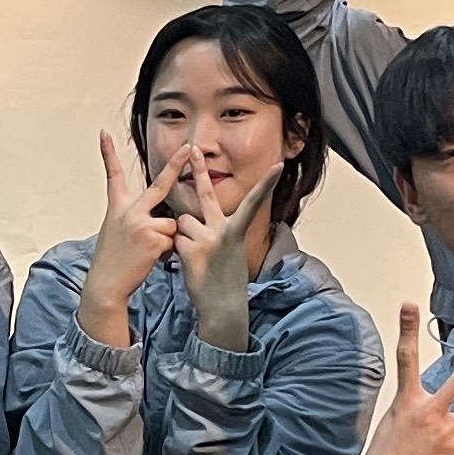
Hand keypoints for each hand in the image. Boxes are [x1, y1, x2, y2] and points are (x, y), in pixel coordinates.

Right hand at [79, 133, 193, 340]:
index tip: (103, 134)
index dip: (107, 154)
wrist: (106, 283)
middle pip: (159, 184)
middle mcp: (129, 211)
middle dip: (176, 164)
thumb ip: (138, 219)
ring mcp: (142, 223)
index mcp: (118, 208)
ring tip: (147, 253)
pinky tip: (150, 260)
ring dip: (167, 240)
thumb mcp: (118, 232)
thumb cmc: (114, 260)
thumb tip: (166, 219)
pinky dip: (167, 253)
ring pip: (172, 225)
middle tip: (189, 147)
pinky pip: (173, 241)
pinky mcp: (154, 238)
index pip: (112, 176)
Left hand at [170, 166, 276, 354]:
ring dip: (183, 235)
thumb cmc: (225, 278)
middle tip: (192, 148)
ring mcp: (207, 239)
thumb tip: (191, 217)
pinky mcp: (191, 250)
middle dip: (199, 170)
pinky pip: (175, 240)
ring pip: (182, 222)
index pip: (252, 202)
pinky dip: (177, 250)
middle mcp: (223, 230)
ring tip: (196, 254)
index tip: (278, 166)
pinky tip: (190, 264)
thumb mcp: (229, 249)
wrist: (223, 306)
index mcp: (236, 229)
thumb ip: (214, 229)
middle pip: (206, 194)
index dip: (265, 184)